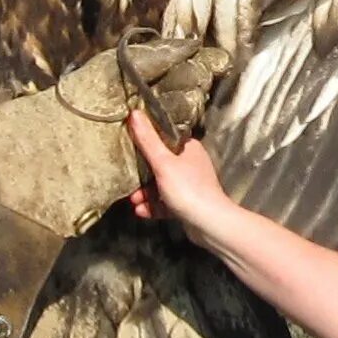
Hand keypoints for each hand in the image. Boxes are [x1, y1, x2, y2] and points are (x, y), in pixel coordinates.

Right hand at [126, 110, 241, 225]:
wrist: (209, 224)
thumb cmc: (188, 189)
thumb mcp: (163, 162)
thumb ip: (147, 140)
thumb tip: (135, 113)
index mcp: (189, 149)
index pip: (164, 139)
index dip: (146, 143)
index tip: (130, 147)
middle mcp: (191, 164)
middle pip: (160, 165)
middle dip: (142, 175)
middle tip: (129, 181)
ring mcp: (190, 185)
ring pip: (161, 185)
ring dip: (145, 193)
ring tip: (133, 201)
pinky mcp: (188, 204)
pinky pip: (166, 202)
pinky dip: (153, 206)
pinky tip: (141, 211)